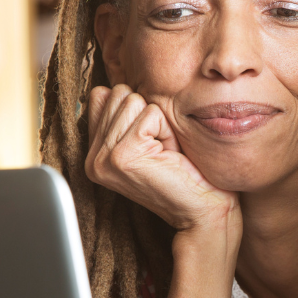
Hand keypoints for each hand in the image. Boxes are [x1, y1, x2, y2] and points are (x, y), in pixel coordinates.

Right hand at [85, 85, 238, 233]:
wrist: (204, 211)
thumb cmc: (186, 174)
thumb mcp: (150, 141)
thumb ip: (126, 117)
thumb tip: (113, 86)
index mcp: (95, 153)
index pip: (103, 95)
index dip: (138, 110)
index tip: (152, 142)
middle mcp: (93, 158)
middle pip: (119, 93)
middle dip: (150, 115)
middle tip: (162, 150)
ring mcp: (104, 158)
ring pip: (133, 100)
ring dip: (160, 123)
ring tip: (166, 154)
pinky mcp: (122, 155)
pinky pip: (150, 114)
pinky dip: (168, 131)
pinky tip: (170, 156)